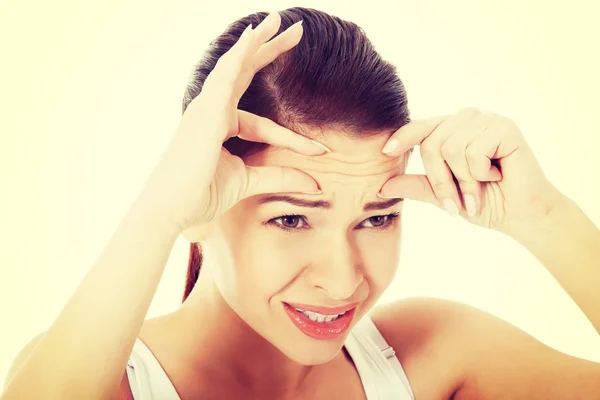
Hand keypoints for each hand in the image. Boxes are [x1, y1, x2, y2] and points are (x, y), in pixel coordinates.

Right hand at [136, 12, 325, 235]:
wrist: (172, 209)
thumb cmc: (201, 195)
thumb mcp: (250, 182)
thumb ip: (281, 177)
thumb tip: (316, 183)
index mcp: (220, 126)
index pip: (264, 124)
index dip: (294, 139)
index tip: (323, 152)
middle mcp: (212, 111)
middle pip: (246, 73)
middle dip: (270, 50)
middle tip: (295, 29)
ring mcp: (207, 108)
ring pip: (236, 66)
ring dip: (257, 41)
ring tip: (278, 19)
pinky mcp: (206, 112)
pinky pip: (227, 77)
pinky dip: (240, 54)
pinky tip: (254, 35)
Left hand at [378, 107, 561, 231]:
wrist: (520, 215)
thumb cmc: (484, 202)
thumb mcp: (443, 196)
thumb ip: (416, 186)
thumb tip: (381, 187)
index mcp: (451, 130)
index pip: (421, 128)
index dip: (403, 138)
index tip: (385, 152)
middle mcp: (467, 120)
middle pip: (432, 143)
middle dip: (441, 180)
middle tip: (458, 202)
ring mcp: (486, 120)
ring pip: (451, 148)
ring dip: (464, 180)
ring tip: (480, 188)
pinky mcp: (504, 127)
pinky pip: (473, 151)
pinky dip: (481, 173)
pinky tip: (497, 174)